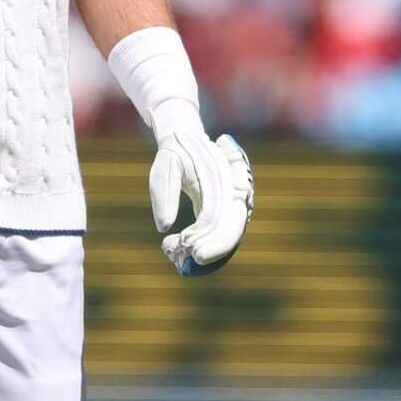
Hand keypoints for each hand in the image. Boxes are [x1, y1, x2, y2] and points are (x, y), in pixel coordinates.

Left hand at [148, 104, 253, 276]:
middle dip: (210, 252)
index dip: (217, 242)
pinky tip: (173, 246)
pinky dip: (199, 244)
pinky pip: (217, 234)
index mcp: (229, 183)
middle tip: (183, 262)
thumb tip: (163, 227)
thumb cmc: (176, 153)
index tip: (195, 253)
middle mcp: (237, 197)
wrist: (185, 139)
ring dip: (203, 250)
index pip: (230, 220)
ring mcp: (233, 206)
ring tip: (172, 252)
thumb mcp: (165, 168)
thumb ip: (165, 194)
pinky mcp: (223, 212)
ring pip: (225, 237)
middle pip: (231, 233)